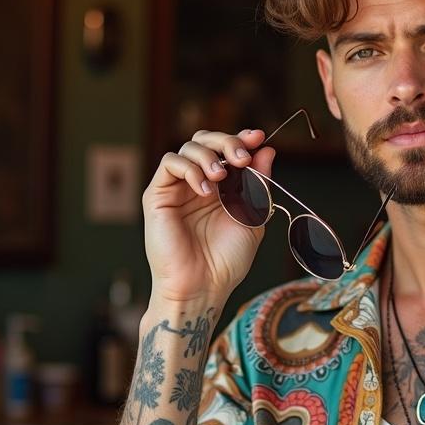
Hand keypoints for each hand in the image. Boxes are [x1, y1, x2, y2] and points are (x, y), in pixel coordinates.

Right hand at [141, 127, 276, 305]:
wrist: (203, 286)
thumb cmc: (226, 260)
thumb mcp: (253, 217)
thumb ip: (259, 184)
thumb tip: (267, 150)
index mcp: (221, 188)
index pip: (226, 150)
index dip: (241, 139)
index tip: (258, 138)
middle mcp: (198, 184)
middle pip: (205, 141)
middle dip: (226, 141)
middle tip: (241, 157)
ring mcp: (177, 189)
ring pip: (188, 148)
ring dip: (209, 155)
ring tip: (222, 176)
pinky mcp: (157, 196)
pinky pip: (169, 164)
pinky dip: (190, 169)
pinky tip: (205, 190)